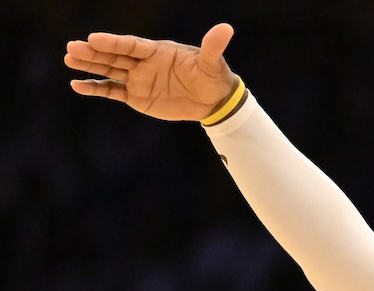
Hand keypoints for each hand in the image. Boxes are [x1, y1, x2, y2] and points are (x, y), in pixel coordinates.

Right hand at [64, 23, 238, 121]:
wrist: (213, 100)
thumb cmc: (212, 77)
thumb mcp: (212, 63)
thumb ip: (213, 47)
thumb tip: (226, 29)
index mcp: (157, 51)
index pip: (132, 45)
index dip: (114, 42)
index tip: (94, 38)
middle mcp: (143, 63)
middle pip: (115, 55)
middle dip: (94, 52)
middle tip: (72, 47)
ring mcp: (138, 78)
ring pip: (109, 70)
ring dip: (89, 66)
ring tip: (69, 59)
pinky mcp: (136, 96)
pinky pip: (111, 91)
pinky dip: (95, 88)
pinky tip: (77, 84)